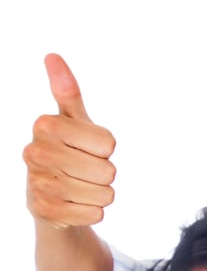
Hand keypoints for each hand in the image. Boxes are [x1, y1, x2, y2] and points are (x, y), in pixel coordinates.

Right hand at [23, 54, 115, 228]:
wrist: (50, 194)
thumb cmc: (69, 151)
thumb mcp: (73, 121)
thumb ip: (67, 91)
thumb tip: (52, 56)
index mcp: (45, 125)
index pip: (108, 144)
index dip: (105, 149)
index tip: (88, 147)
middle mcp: (35, 152)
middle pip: (108, 171)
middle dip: (104, 173)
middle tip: (84, 170)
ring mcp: (38, 184)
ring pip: (105, 194)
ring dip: (101, 193)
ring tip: (80, 186)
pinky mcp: (46, 212)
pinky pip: (96, 214)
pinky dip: (93, 211)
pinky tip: (75, 203)